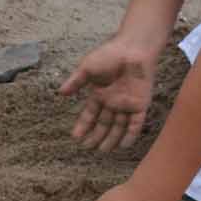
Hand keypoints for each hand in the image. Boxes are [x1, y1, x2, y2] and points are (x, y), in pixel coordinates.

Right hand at [59, 36, 158, 151]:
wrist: (132, 49)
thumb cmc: (109, 55)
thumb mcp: (87, 68)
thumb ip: (76, 81)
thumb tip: (60, 93)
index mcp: (99, 94)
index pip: (90, 114)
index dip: (83, 125)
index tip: (75, 136)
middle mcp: (113, 102)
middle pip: (104, 123)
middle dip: (96, 136)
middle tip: (88, 148)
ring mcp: (127, 104)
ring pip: (118, 126)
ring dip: (111, 139)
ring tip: (103, 151)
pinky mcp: (140, 105)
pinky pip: (135, 124)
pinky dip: (130, 134)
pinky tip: (123, 145)